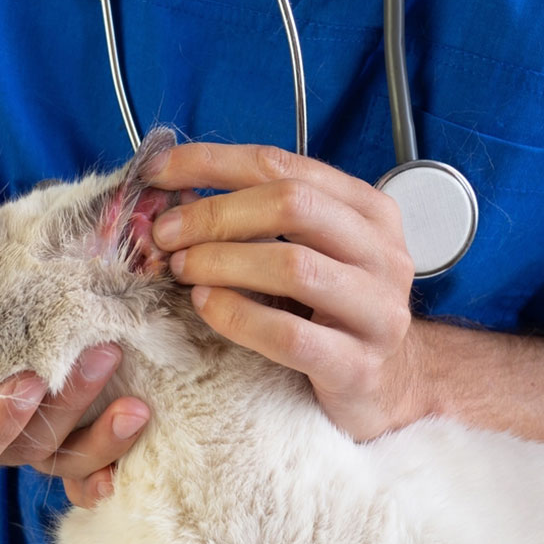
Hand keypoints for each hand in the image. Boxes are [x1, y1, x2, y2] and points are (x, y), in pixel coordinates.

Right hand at [0, 208, 148, 506]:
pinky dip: (114, 457)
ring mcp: (33, 436)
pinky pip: (92, 460)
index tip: (28, 380)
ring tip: (137, 404)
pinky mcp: (71, 427)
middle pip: (29, 447)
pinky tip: (141, 431)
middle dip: (68, 406)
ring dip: (103, 437)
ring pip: (68, 458)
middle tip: (104, 352)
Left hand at [148, 144, 421, 440]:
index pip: (280, 165)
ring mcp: (377, 310)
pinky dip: (238, 316)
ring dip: (222, 262)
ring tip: (182, 268)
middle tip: (165, 233)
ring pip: (294, 266)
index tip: (158, 172)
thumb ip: (257, 218)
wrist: (385, 381)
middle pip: (291, 205)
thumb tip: (174, 196)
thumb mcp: (307, 248)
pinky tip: (206, 305)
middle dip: (214, 214)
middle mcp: (381, 251)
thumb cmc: (331, 306)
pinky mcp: (358, 366)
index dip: (212, 162)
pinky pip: (291, 335)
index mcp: (366, 209)